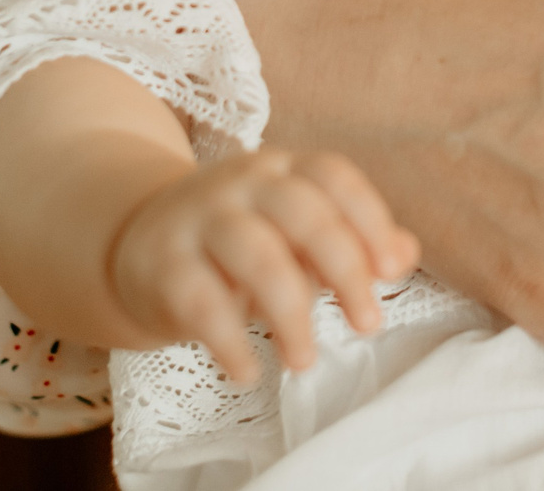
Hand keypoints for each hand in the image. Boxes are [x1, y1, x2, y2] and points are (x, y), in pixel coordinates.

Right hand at [110, 148, 419, 381]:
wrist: (137, 242)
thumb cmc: (239, 245)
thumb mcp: (295, 236)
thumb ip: (352, 242)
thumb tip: (406, 253)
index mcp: (283, 170)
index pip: (334, 177)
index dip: (370, 220)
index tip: (393, 272)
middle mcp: (242, 183)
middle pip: (303, 213)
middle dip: (345, 269)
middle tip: (369, 325)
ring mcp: (198, 219)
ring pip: (255, 255)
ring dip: (290, 314)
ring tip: (303, 362)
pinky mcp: (162, 264)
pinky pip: (201, 301)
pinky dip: (230, 342)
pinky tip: (247, 373)